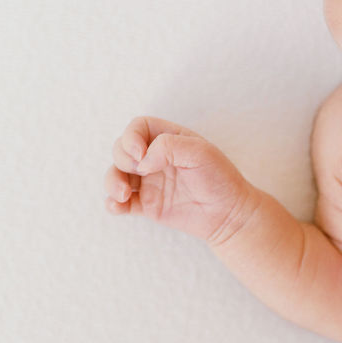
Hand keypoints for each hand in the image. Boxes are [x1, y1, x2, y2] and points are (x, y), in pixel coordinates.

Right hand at [104, 116, 252, 244]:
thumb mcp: (201, 152)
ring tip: (123, 194)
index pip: (137, 127)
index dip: (131, 137)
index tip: (141, 154)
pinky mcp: (147, 205)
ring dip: (111, 182)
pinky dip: (113, 204)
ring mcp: (149, 182)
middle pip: (121, 149)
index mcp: (168, 139)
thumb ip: (168, 146)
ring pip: (115, 175)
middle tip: (141, 171)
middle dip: (122, 158)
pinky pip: (120, 203)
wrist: (230, 214)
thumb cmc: (220, 179)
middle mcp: (155, 158)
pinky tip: (118, 207)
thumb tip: (141, 161)